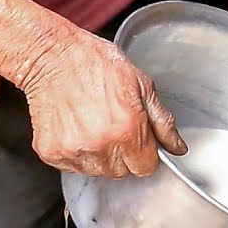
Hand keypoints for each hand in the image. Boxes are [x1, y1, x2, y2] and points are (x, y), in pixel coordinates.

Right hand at [18, 29, 186, 176]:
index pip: (146, 168)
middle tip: (112, 124)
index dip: (145, 153)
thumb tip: (177, 147)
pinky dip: (75, 152)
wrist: (51, 55)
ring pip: (97, 171)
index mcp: (128, 130)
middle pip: (121, 172)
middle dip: (122, 154)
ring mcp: (73, 151)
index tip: (138, 139)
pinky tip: (75, 127)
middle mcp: (100, 146)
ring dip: (99, 155)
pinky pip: (71, 167)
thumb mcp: (141, 84)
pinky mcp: (51, 153)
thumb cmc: (94, 62)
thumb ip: (162, 121)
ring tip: (92, 123)